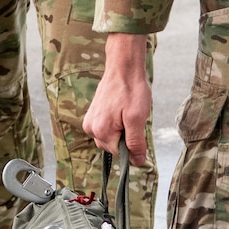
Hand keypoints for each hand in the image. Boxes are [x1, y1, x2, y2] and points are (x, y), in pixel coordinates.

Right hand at [83, 33, 152, 164]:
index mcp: (101, 131)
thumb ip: (135, 143)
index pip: (120, 153)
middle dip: (126, 137)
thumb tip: (137, 161)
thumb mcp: (138, 118)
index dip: (133, 146)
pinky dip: (116, 124)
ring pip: (110, 138)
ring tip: (127, 113)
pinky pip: (106, 128)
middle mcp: (91, 128)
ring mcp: (90, 121)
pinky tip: (121, 111)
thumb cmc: (131, 89)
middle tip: (133, 118)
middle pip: (113, 146)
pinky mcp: (93, 115)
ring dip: (122, 130)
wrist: (123, 67)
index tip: (139, 131)